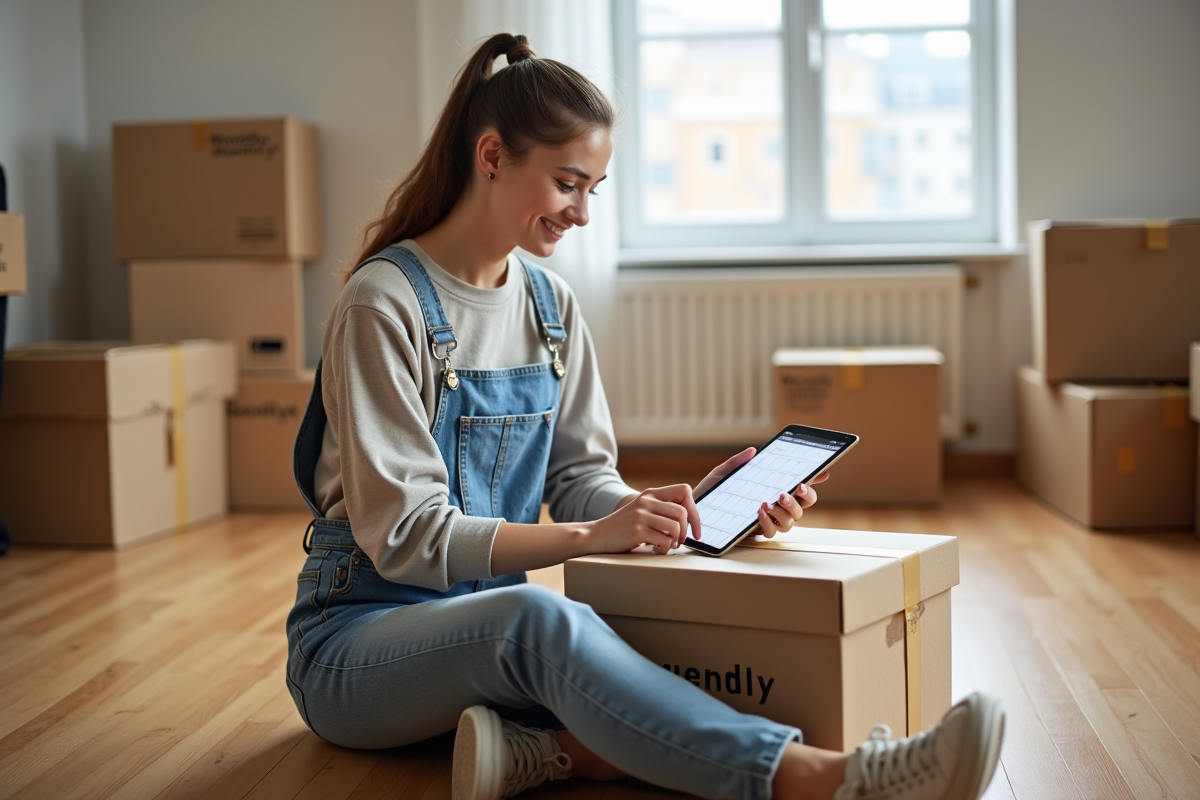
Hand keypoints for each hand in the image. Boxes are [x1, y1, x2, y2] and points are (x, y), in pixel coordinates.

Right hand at [587, 484, 698, 554]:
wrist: (597, 535)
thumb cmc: (624, 526)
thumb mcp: (642, 510)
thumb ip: (661, 509)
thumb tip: (691, 518)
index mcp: (650, 493)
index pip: (684, 491)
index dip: (694, 510)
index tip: (694, 526)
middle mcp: (646, 501)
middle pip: (682, 512)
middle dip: (687, 530)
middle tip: (681, 541)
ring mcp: (641, 516)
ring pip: (675, 527)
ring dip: (676, 541)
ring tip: (668, 546)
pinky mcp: (637, 532)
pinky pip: (664, 541)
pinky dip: (665, 549)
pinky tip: (656, 549)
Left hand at [694, 448, 830, 538]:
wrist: (693, 513)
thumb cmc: (710, 494)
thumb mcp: (722, 474)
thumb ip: (738, 462)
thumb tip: (753, 451)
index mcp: (771, 491)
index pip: (799, 487)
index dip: (815, 480)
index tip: (824, 472)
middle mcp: (775, 508)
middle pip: (804, 506)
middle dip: (806, 497)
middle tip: (797, 487)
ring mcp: (767, 522)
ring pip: (792, 521)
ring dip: (786, 510)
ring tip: (771, 501)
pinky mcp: (756, 533)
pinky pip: (772, 532)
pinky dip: (769, 522)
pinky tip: (760, 512)